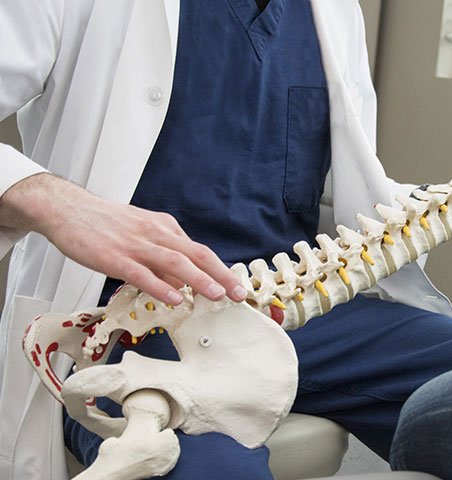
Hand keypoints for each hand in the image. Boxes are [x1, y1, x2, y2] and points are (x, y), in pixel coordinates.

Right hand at [0, 173, 245, 304]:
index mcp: (165, 229)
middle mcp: (156, 234)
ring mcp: (136, 245)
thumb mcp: (142, 235)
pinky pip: (141, 273)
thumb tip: (182, 285)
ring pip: (175, 263)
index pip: (200, 251)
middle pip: (196, 254)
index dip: (221, 269)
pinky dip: (160, 286)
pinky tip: (173, 298)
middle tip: (239, 293)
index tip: (236, 286)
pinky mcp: (114, 257)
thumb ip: (162, 260)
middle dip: (221, 275)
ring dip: (199, 280)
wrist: (67, 209)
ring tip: (216, 296)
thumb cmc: (104, 225)